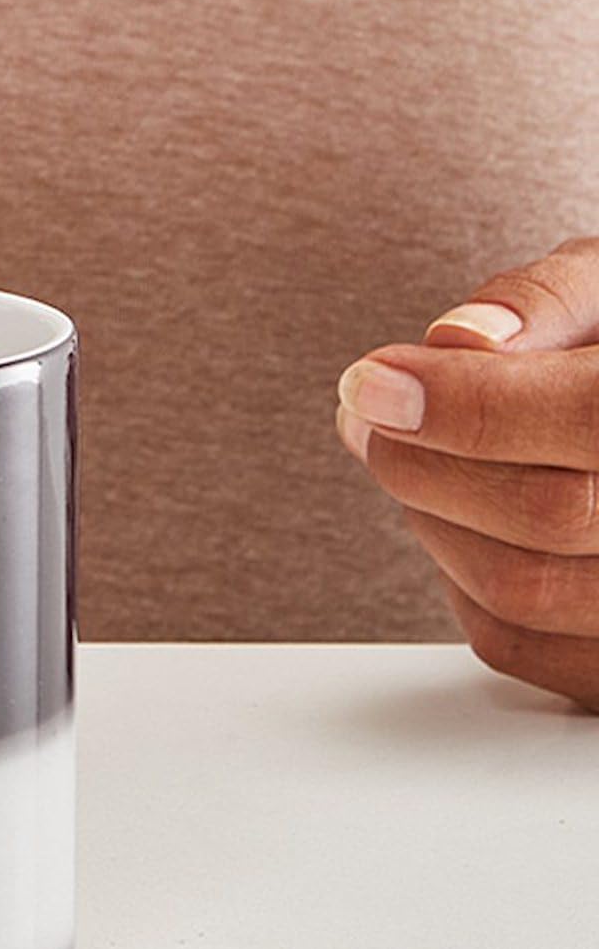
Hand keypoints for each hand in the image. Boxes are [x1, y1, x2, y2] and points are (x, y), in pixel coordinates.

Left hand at [338, 240, 598, 709]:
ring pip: (520, 591)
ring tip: (419, 460)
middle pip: (546, 511)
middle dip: (424, 458)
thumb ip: (546, 304)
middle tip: (370, 413)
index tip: (372, 381)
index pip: (588, 417)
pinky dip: (458, 583)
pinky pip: (515, 644)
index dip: (465, 400)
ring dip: (434, 520)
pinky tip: (465, 523)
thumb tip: (459, 339)